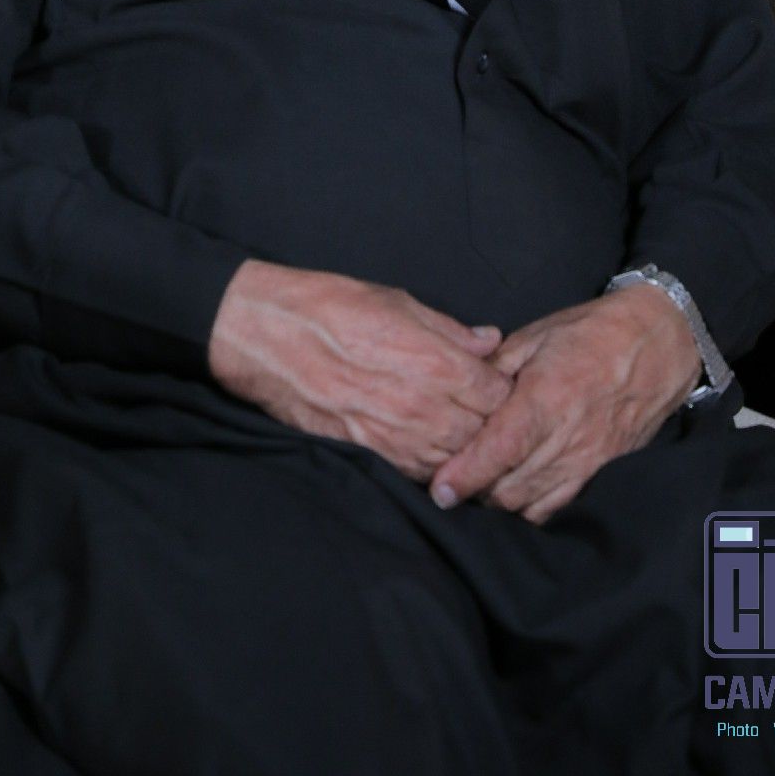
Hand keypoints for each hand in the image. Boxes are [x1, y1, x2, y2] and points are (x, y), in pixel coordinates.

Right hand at [207, 258, 514, 482]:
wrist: (270, 336)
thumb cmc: (332, 308)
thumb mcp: (398, 303)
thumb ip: (449, 330)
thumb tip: (488, 341)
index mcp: (436, 362)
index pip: (499, 395)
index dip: (504, 391)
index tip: (497, 385)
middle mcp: (423, 406)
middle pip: (483, 433)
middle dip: (490, 424)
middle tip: (484, 413)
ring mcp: (396, 435)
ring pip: (454, 460)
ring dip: (462, 449)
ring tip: (458, 433)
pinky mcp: (368, 453)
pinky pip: (416, 472)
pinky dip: (430, 465)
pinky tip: (426, 447)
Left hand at [426, 283, 703, 523]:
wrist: (658, 344)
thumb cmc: (591, 333)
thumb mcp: (535, 336)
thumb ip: (494, 369)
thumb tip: (461, 393)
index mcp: (546, 397)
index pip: (498, 450)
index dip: (465, 475)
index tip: (440, 490)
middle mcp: (567, 436)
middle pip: (509, 489)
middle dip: (476, 491)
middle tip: (453, 479)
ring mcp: (588, 460)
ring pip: (531, 504)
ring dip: (501, 502)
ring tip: (481, 485)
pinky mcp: (602, 472)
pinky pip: (558, 506)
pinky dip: (531, 507)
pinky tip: (516, 490)